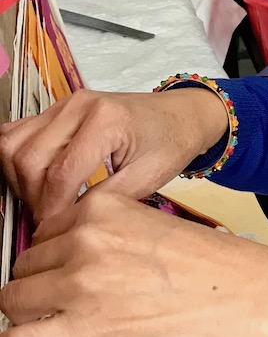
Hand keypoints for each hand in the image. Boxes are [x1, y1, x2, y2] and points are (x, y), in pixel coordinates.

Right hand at [0, 87, 229, 223]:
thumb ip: (106, 199)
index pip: (61, 173)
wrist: (181, 114)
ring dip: (19, 179)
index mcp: (106, 120)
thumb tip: (66, 223)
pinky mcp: (57, 108)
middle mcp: (79, 105)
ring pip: (12, 144)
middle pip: (29, 158)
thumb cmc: (171, 142)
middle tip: (48, 221)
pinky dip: (18, 161)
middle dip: (33, 197)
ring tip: (43, 203)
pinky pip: (17, 133)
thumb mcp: (148, 176)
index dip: (52, 209)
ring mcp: (65, 104)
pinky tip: (38, 182)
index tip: (53, 232)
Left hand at [0, 189, 267, 336]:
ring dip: (33, 313)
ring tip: (62, 323)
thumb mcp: (151, 225)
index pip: (45, 231)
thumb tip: (71, 259)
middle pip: (26, 264)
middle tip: (72, 300)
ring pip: (15, 299)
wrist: (244, 291)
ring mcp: (78, 284)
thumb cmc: (211, 264)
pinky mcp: (82, 328)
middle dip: (42, 283)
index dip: (54, 256)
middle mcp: (83, 239)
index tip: (64, 271)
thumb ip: (106, 234)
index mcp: (100, 208)